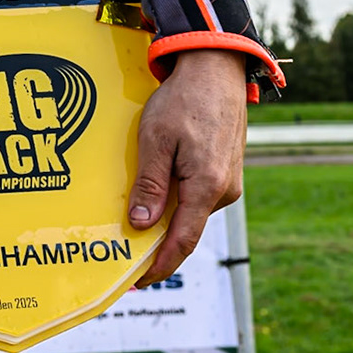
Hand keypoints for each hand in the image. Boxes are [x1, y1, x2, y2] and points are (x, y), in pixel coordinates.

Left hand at [128, 48, 247, 285]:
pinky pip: (196, 194)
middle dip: (157, 244)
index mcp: (206, 187)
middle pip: (185, 228)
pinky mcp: (224, 170)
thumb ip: (151, 185)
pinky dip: (176, 199)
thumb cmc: (183, 100)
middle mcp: (223, 191)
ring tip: (133, 222)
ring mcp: (227, 181)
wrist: (215, 70)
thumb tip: (142, 226)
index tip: (137, 282)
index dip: (159, 265)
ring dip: (165, 217)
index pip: (181, 242)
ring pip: (190, 210)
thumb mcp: (156, 140)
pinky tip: (156, 193)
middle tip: (125, 255)